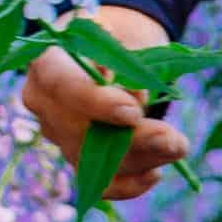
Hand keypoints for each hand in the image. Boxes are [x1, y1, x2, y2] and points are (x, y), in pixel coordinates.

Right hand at [20, 3, 188, 202]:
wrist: (111, 51)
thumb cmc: (118, 37)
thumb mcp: (123, 37)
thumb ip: (127, 63)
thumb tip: (135, 97)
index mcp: (47, 64)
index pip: (61, 86)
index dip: (95, 103)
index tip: (134, 112)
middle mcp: (43, 104)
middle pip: (80, 132)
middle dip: (131, 140)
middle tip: (173, 139)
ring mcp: (57, 134)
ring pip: (93, 160)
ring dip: (142, 158)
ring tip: (178, 146)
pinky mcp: (77, 157)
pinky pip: (98, 181)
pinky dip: (128, 184)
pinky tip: (155, 174)